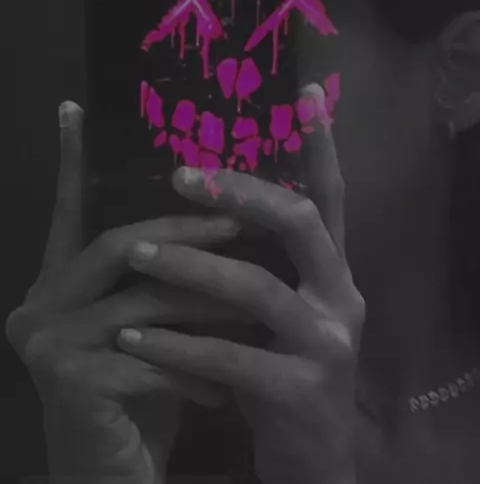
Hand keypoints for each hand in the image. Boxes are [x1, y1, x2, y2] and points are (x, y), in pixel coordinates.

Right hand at [5, 101, 243, 483]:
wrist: (116, 482)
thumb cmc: (143, 396)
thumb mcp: (156, 323)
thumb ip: (169, 273)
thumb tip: (230, 210)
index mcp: (57, 282)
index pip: (70, 211)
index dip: (71, 160)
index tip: (75, 108)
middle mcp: (39, 303)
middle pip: (122, 243)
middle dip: (187, 230)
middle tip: (242, 217)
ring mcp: (48, 341)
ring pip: (146, 297)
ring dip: (209, 298)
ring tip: (258, 294)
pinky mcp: (68, 379)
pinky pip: (154, 356)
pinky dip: (198, 366)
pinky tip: (227, 387)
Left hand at [116, 84, 365, 483]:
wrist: (315, 464)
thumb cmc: (288, 371)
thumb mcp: (287, 311)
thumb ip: (265, 262)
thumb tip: (207, 201)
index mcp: (335, 271)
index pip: (332, 196)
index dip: (322, 145)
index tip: (306, 93)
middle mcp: (341, 297)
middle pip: (299, 223)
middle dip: (241, 192)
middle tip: (182, 172)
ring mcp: (326, 344)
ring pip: (255, 288)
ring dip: (190, 266)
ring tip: (137, 251)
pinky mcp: (298, 393)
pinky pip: (228, 357)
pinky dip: (176, 344)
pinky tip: (133, 336)